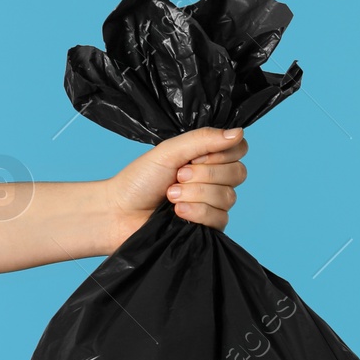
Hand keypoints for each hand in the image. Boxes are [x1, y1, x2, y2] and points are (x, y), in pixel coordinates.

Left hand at [99, 127, 249, 251]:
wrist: (120, 212)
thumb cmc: (140, 180)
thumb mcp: (170, 152)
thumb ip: (203, 140)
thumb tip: (239, 132)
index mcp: (207, 158)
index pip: (238, 149)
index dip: (221, 153)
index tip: (194, 157)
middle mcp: (215, 180)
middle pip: (238, 173)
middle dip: (205, 174)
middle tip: (178, 176)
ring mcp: (214, 204)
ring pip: (228, 196)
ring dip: (196, 194)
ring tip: (170, 196)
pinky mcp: (210, 227)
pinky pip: (220, 218)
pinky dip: (196, 212)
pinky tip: (177, 212)